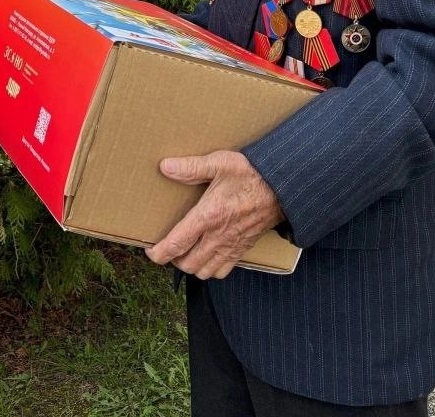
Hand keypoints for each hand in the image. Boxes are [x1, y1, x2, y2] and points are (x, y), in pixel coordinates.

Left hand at [144, 150, 283, 279]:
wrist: (283, 188)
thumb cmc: (251, 174)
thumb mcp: (220, 163)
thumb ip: (191, 167)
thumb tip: (165, 167)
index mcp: (208, 216)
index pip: (177, 244)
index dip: (159, 253)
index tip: (150, 251)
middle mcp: (218, 237)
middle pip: (187, 264)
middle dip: (172, 259)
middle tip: (168, 245)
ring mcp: (231, 246)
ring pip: (203, 272)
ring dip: (190, 266)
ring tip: (184, 252)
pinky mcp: (242, 249)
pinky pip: (222, 272)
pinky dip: (210, 270)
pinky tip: (206, 255)